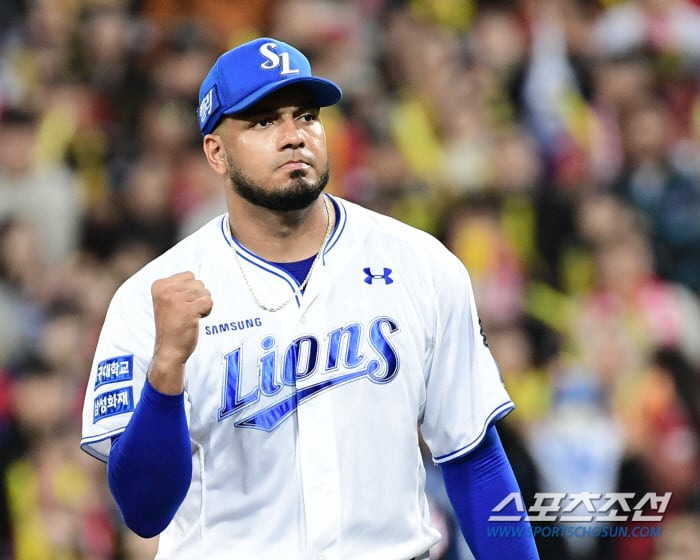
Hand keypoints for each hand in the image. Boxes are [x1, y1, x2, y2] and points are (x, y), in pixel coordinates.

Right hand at [148, 271, 212, 393]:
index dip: (190, 291)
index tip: (179, 305)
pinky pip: (209, 302)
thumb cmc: (172, 325)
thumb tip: (197, 277)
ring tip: (189, 317)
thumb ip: (178, 286)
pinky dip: (207, 311)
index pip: (189, 275)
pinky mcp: (188, 310)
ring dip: (202, 305)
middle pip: (199, 283)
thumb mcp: (167, 300)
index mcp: (158, 285)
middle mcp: (165, 290)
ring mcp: (176, 300)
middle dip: (197, 298)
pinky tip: (195, 320)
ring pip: (205, 292)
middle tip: (185, 313)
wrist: (168, 350)